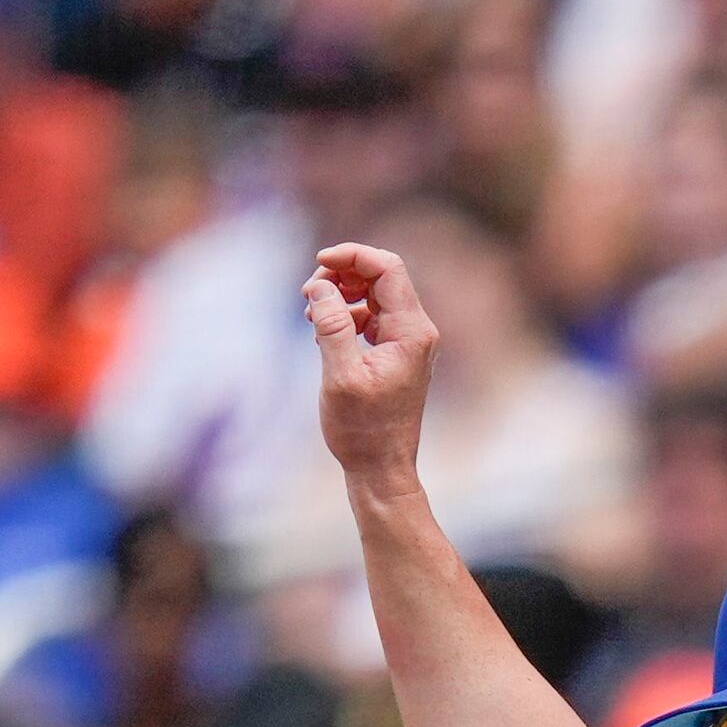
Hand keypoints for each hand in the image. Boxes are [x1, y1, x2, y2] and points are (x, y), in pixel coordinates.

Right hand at [305, 241, 438, 491]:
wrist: (381, 470)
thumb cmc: (364, 431)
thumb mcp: (341, 376)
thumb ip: (332, 325)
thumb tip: (319, 285)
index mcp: (411, 332)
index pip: (387, 268)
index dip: (352, 256)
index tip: (319, 264)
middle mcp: (417, 332)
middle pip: (381, 277)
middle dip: (342, 275)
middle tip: (309, 293)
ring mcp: (408, 343)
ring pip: (374, 296)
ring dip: (341, 295)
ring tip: (311, 315)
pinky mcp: (395, 354)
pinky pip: (371, 318)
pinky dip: (346, 315)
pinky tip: (323, 331)